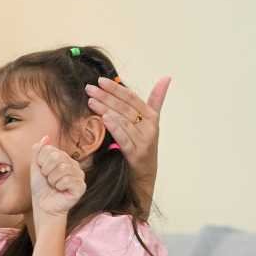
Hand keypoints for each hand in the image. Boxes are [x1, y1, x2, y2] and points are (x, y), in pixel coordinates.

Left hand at [30, 136, 85, 226]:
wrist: (44, 207)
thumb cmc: (41, 188)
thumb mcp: (36, 167)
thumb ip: (39, 151)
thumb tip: (46, 137)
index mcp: (64, 158)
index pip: (50, 150)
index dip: (41, 162)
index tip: (43, 172)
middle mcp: (74, 164)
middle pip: (57, 157)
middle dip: (46, 171)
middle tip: (48, 180)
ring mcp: (79, 175)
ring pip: (62, 168)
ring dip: (52, 180)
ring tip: (54, 186)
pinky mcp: (81, 186)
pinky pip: (67, 179)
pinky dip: (59, 186)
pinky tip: (60, 190)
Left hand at [85, 76, 169, 214]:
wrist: (144, 177)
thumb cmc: (143, 146)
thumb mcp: (150, 123)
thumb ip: (155, 100)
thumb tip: (165, 78)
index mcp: (151, 116)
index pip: (132, 98)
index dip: (116, 88)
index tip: (100, 80)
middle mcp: (149, 127)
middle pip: (125, 108)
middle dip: (106, 96)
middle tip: (89, 88)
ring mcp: (144, 141)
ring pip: (123, 120)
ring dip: (106, 109)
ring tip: (91, 101)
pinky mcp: (137, 154)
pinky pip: (124, 138)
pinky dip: (115, 127)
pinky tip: (104, 118)